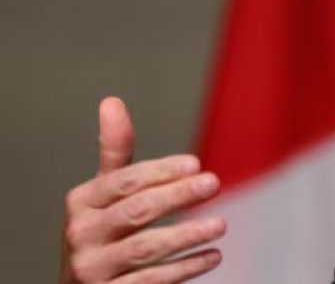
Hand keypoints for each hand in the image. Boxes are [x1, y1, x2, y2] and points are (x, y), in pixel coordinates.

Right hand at [59, 97, 225, 282]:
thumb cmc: (102, 232)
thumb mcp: (103, 193)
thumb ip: (114, 152)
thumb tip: (112, 101)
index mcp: (80, 203)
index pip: (124, 181)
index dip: (160, 171)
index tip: (196, 163)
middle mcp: (81, 235)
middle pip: (136, 211)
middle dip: (177, 196)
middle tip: (214, 183)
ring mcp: (92, 269)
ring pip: (145, 248)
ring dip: (187, 234)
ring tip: (221, 224)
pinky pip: (152, 281)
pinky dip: (185, 268)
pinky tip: (212, 256)